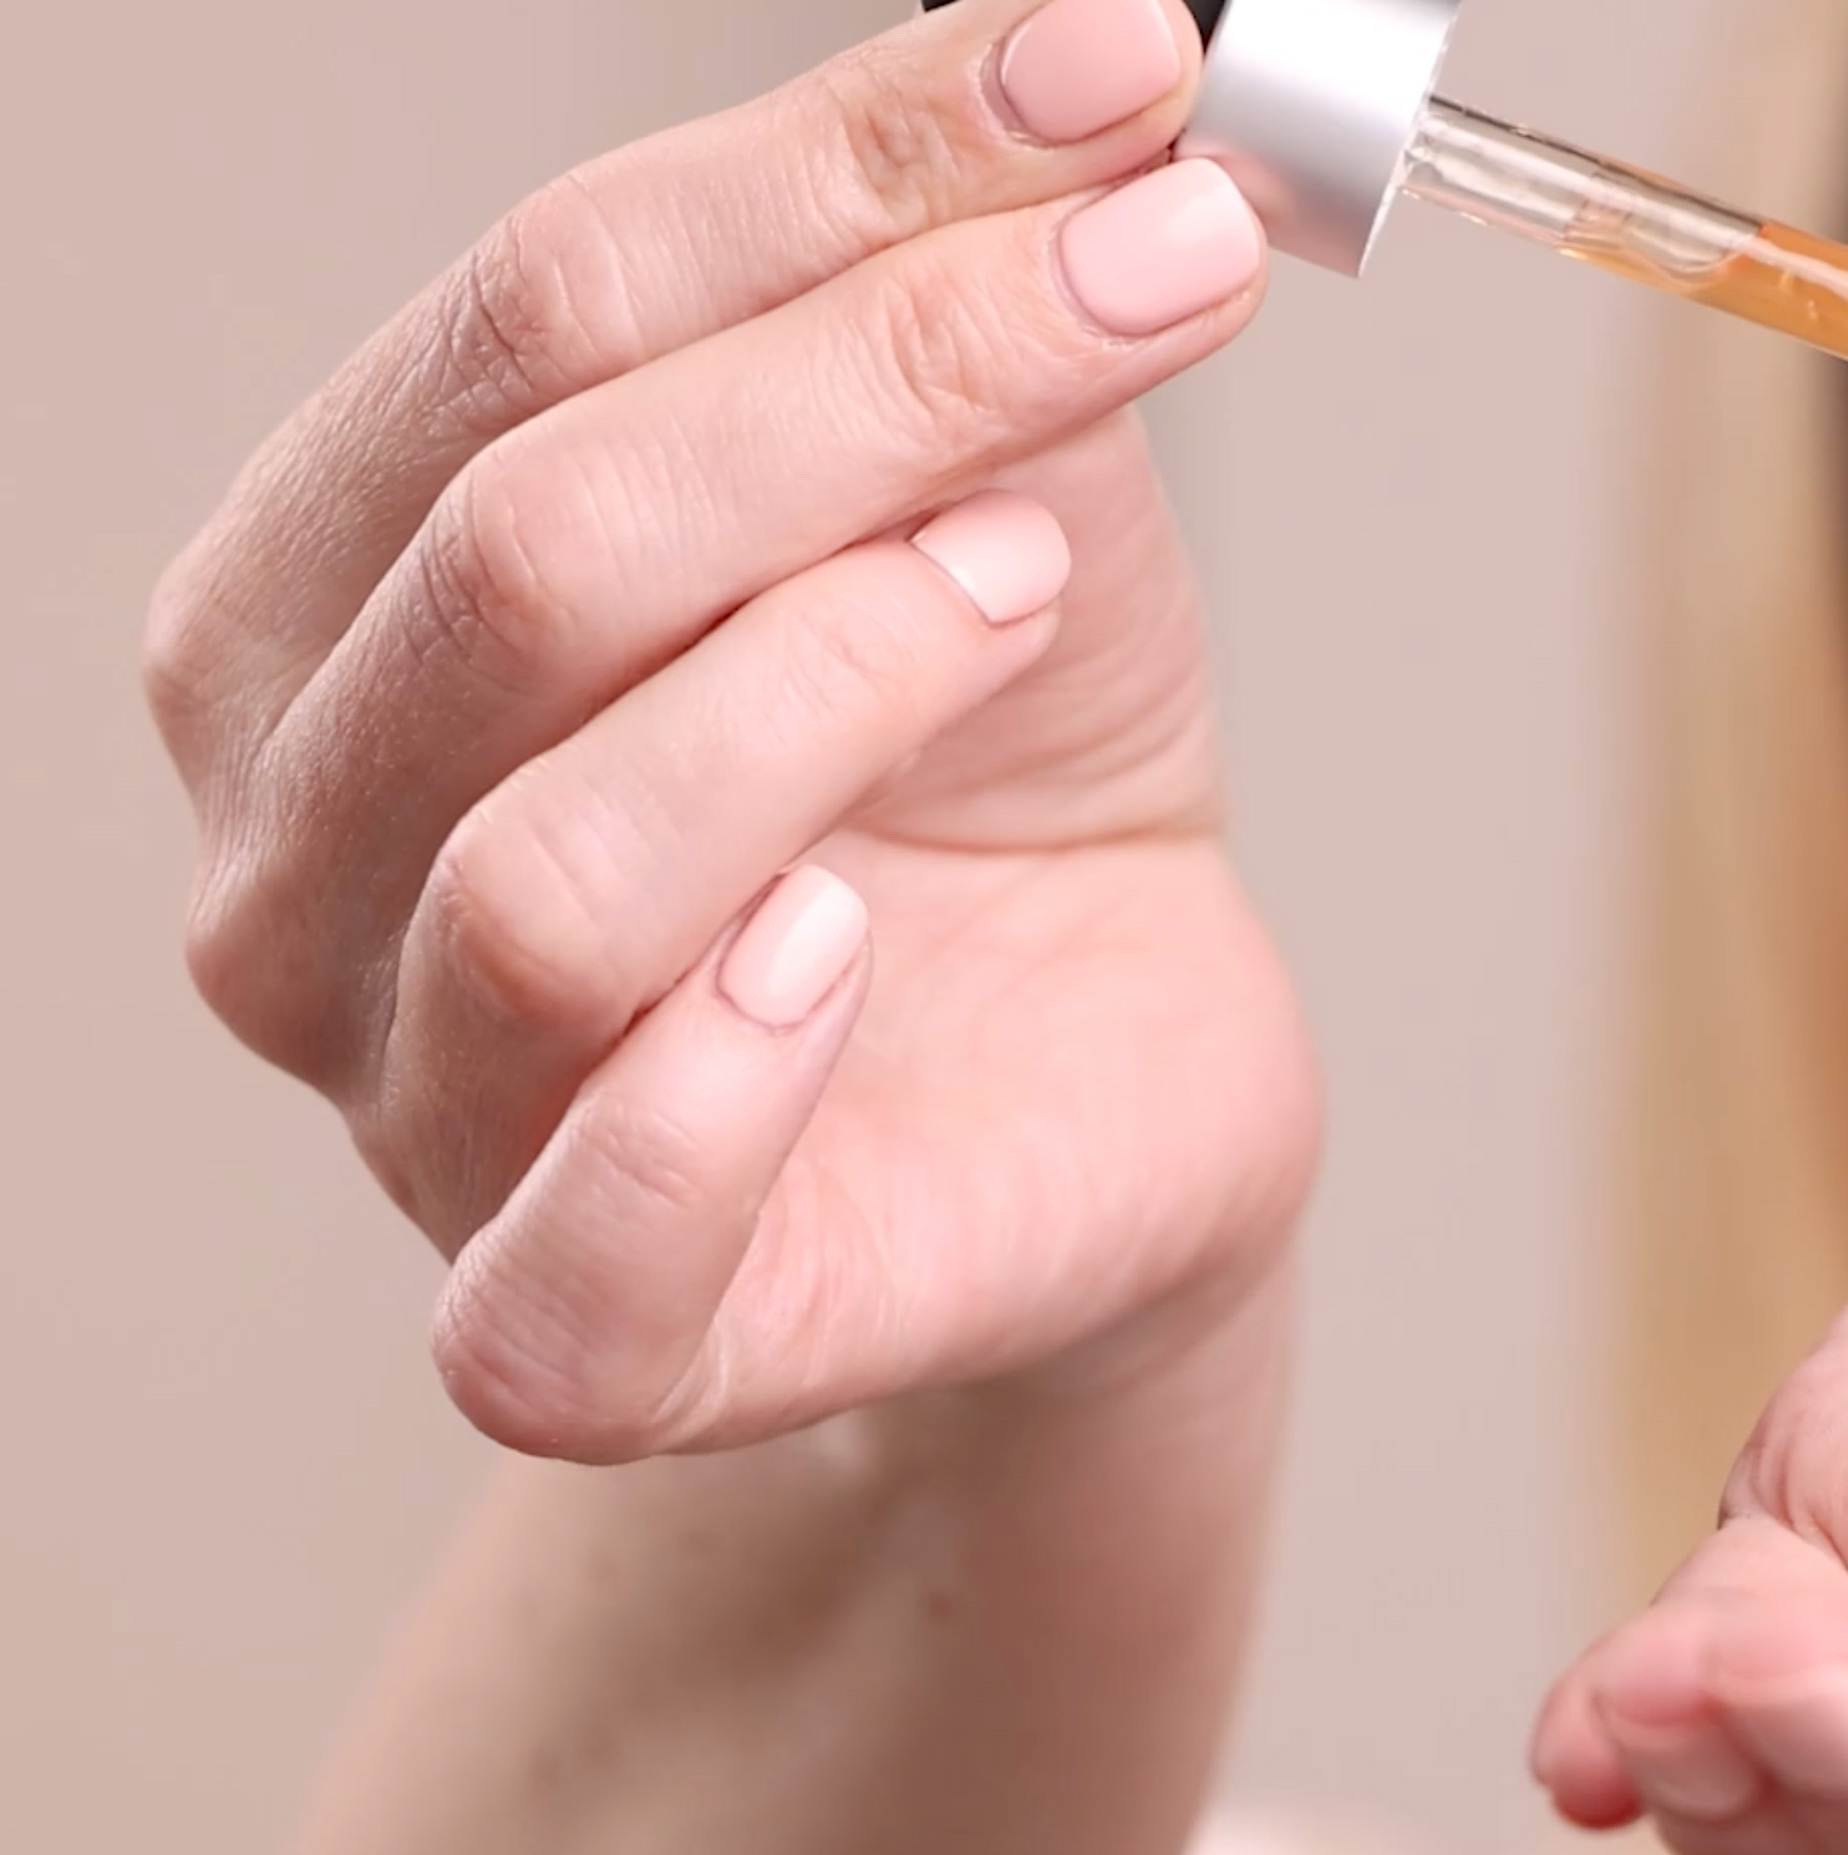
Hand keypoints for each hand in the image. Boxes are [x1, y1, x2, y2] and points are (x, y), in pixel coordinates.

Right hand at [146, 0, 1308, 1458]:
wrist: (1104, 1083)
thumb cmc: (998, 781)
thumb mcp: (1000, 490)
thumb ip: (960, 308)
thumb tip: (1076, 80)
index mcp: (331, 602)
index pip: (525, 324)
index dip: (835, 180)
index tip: (1126, 84)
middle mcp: (304, 859)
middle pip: (528, 556)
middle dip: (878, 385)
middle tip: (1154, 286)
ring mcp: (419, 1117)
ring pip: (549, 871)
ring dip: (829, 689)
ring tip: (1022, 593)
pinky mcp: (576, 1345)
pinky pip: (580, 1244)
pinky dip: (730, 1082)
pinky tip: (864, 953)